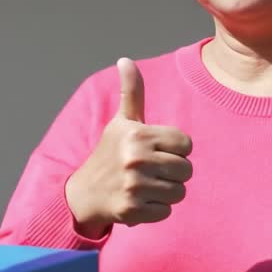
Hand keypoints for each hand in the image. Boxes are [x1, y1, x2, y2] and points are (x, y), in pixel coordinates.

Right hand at [65, 57, 192, 236]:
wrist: (85, 193)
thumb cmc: (110, 153)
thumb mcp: (121, 122)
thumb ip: (131, 92)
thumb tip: (125, 60)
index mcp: (138, 135)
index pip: (186, 144)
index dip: (175, 149)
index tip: (156, 151)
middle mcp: (136, 159)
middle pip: (187, 170)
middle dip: (173, 172)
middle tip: (152, 171)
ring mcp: (134, 186)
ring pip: (180, 192)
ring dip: (167, 192)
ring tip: (147, 186)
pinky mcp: (133, 211)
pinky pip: (166, 211)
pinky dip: (156, 209)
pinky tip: (140, 201)